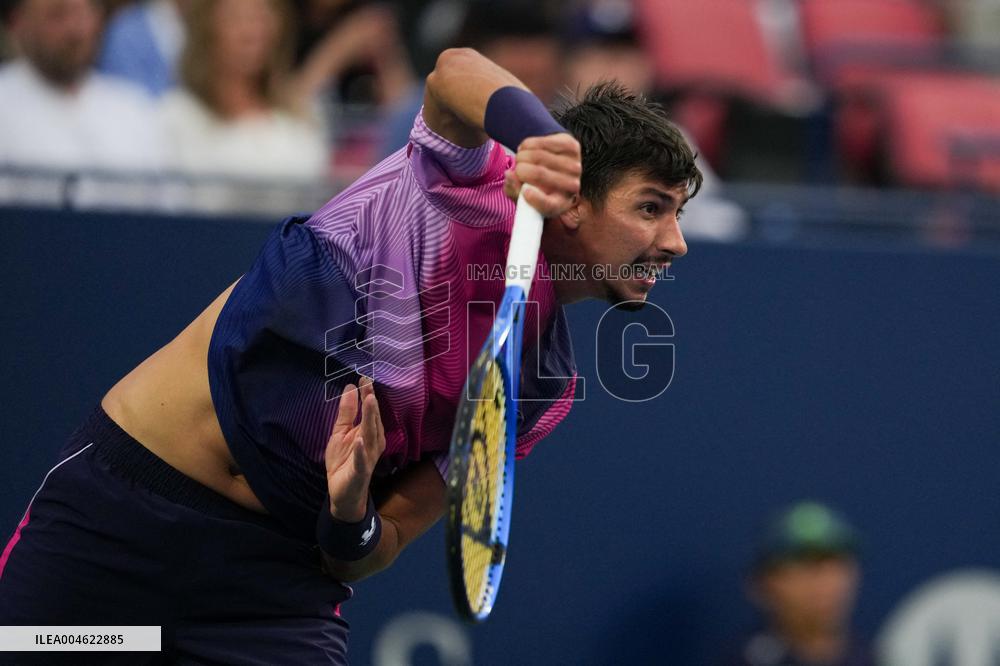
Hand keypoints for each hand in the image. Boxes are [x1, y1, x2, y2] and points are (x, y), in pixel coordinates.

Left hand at [324, 377, 384, 521]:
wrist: (342, 492)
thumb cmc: (343, 460)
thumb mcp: (340, 433)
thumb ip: (346, 412)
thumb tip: (350, 388)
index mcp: (368, 432)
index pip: (370, 410)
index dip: (367, 394)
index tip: (364, 377)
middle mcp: (373, 442)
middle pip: (373, 420)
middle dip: (371, 402)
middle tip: (368, 384)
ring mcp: (368, 457)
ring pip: (371, 435)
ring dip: (370, 419)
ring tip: (370, 401)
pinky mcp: (360, 471)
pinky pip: (361, 460)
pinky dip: (361, 451)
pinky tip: (359, 440)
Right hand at [504, 133, 581, 217]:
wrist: (556, 166)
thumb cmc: (536, 185)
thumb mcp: (522, 195)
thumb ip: (514, 189)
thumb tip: (510, 175)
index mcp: (559, 204)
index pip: (549, 205)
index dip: (536, 199)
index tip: (524, 191)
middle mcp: (571, 187)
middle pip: (539, 174)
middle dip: (520, 168)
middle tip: (516, 168)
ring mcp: (574, 165)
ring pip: (539, 155)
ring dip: (522, 155)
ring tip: (520, 158)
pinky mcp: (572, 147)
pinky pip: (543, 142)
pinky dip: (528, 144)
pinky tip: (526, 148)